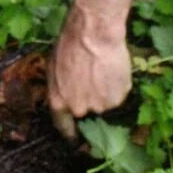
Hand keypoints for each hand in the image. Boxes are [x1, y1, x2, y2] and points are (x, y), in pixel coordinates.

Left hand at [48, 6, 131, 122]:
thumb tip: (67, 93)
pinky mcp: (117, 98)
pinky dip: (117, 85)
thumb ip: (60, 86)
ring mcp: (99, 105)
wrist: (93, 34)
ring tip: (102, 68)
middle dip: (88, 96)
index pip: (63, 124)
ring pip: (103, 101)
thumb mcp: (54, 65)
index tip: (74, 138)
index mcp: (59, 100)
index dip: (69, 132)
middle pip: (85, 108)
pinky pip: (117, 94)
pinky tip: (112, 68)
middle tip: (91, 75)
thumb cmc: (70, 43)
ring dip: (103, 90)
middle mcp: (79, 108)